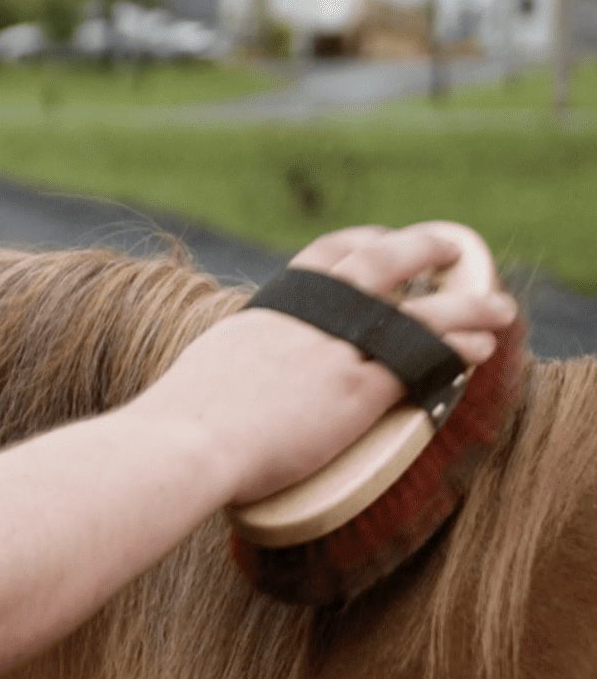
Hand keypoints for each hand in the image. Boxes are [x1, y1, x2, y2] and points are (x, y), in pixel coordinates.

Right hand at [133, 223, 519, 504]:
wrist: (186, 441)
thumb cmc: (181, 419)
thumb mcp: (212, 363)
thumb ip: (243, 355)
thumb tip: (239, 373)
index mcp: (272, 307)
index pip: (326, 254)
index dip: (362, 241)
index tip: (385, 238)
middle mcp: (308, 317)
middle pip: (379, 263)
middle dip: (422, 250)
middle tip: (452, 247)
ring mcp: (334, 350)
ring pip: (417, 310)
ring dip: (466, 304)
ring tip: (497, 307)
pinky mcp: (356, 390)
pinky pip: (421, 359)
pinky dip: (455, 348)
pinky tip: (478, 348)